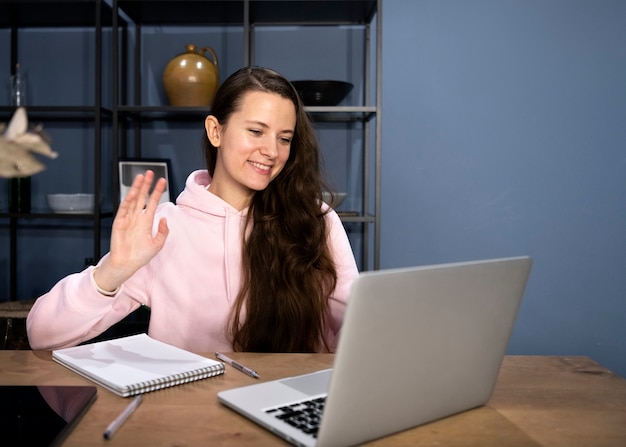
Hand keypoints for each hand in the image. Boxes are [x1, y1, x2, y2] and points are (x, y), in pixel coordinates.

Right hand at [94, 170, 168, 291]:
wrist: (126, 265)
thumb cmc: (140, 256)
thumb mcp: (157, 244)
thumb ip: (163, 231)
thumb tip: (164, 218)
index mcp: (146, 221)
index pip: (153, 202)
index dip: (157, 192)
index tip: (163, 181)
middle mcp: (137, 217)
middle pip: (142, 197)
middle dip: (146, 185)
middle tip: (150, 172)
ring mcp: (127, 219)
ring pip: (132, 200)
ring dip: (136, 188)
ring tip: (141, 177)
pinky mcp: (118, 223)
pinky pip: (123, 210)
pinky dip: (127, 201)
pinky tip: (132, 193)